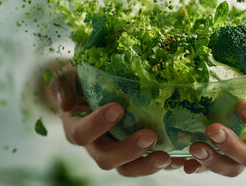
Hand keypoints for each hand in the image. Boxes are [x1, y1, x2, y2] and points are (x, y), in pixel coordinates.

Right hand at [48, 67, 180, 176]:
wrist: (95, 89)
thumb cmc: (82, 82)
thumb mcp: (69, 78)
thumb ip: (63, 86)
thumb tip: (65, 104)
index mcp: (77, 128)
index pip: (82, 133)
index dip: (98, 124)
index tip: (117, 108)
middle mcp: (96, 146)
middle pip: (107, 159)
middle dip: (128, 150)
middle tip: (150, 136)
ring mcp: (117, 151)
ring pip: (128, 168)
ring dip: (147, 165)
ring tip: (167, 157)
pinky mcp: (136, 153)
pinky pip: (148, 163)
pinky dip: (164, 164)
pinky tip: (181, 158)